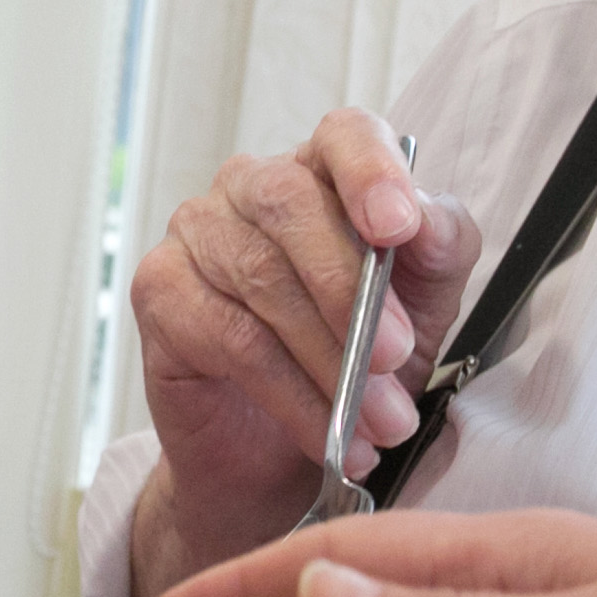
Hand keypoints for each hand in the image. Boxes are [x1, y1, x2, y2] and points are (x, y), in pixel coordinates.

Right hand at [121, 110, 480, 596]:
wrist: (282, 461)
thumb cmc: (357, 367)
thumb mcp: (423, 309)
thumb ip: (438, 251)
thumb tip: (428, 221)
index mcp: (321, 172)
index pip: (343, 135)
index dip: (370, 171)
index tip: (399, 228)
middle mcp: (250, 187)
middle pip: (292, 205)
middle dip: (351, 289)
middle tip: (396, 360)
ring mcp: (195, 233)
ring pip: (262, 279)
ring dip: (331, 362)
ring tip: (378, 425)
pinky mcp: (158, 292)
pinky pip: (230, 338)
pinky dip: (291, 395)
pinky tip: (329, 437)